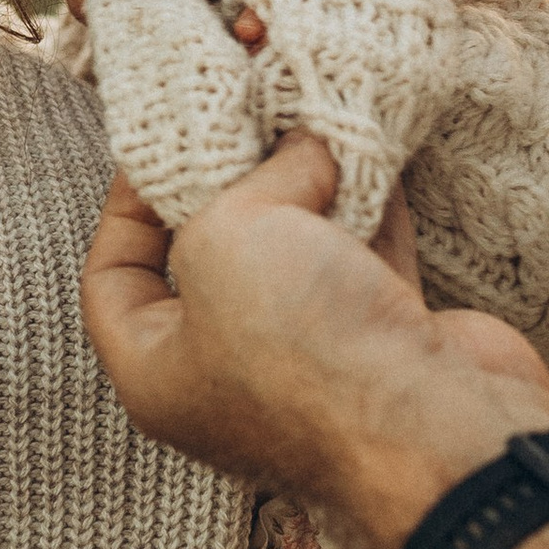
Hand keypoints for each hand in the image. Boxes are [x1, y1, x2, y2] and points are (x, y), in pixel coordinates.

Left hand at [80, 134, 548, 548]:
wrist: (435, 427)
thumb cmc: (300, 347)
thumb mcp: (226, 236)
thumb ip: (248, 177)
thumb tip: (297, 149)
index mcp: (158, 373)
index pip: (113, 279)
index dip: (127, 205)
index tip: (166, 146)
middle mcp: (228, 377)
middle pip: (215, 258)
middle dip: (235, 184)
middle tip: (252, 120)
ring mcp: (312, 366)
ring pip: (297, 256)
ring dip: (308, 189)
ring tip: (313, 120)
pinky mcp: (385, 347)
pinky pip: (364, 263)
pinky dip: (367, 210)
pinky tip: (369, 152)